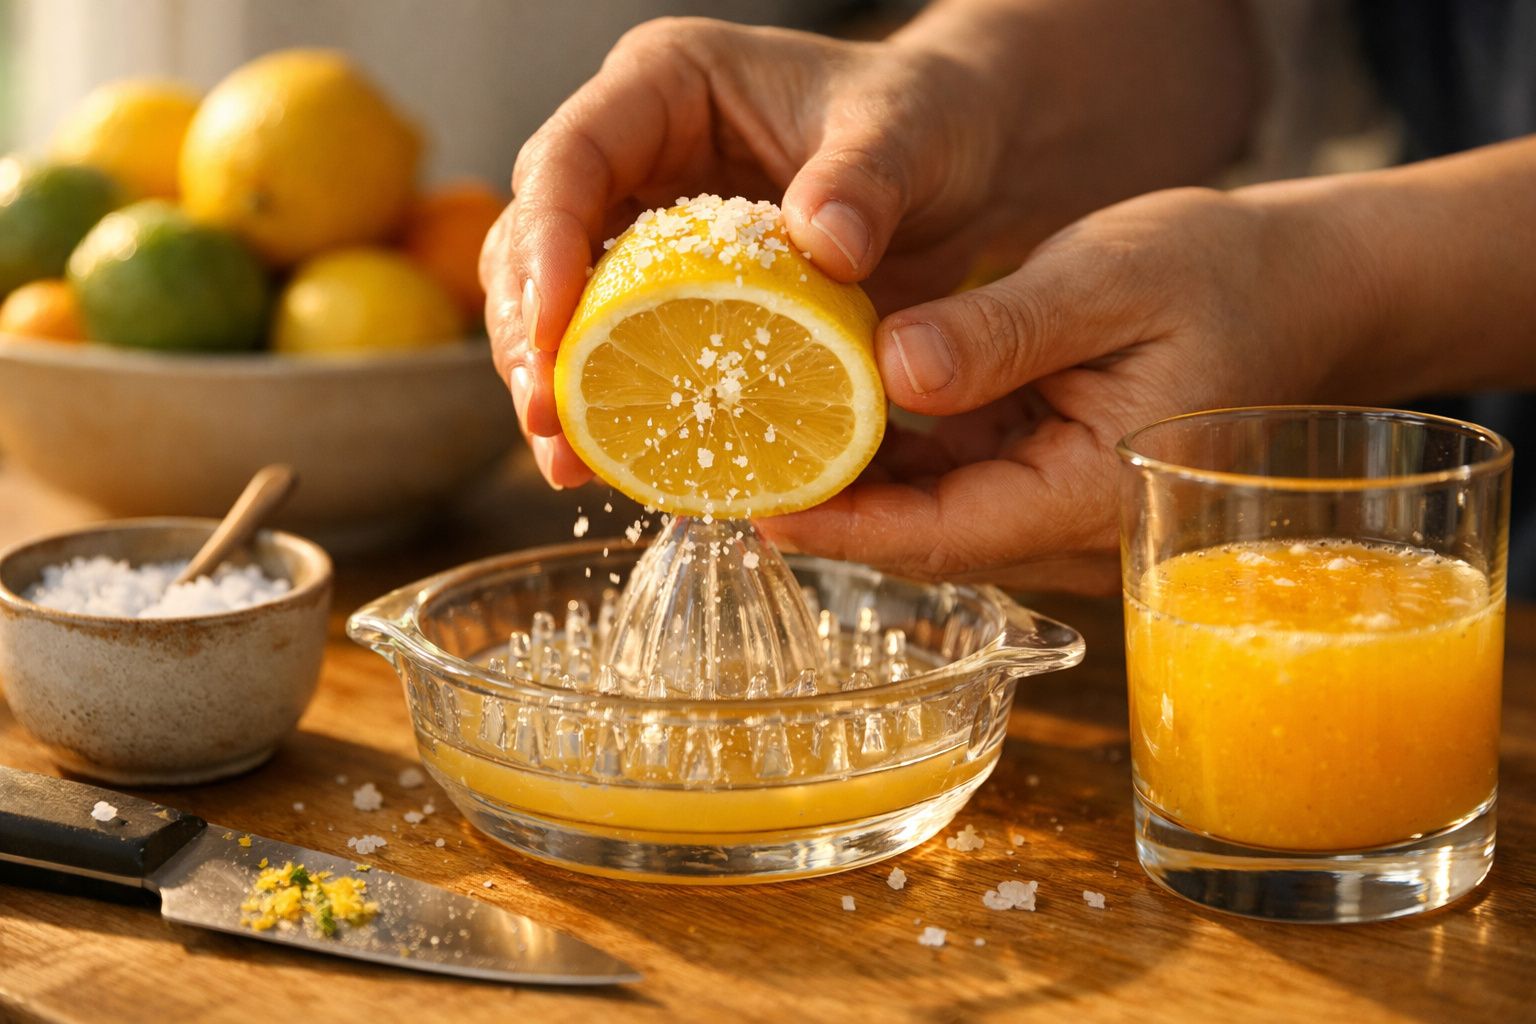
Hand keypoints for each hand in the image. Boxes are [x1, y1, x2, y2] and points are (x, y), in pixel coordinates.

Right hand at [479, 16, 1041, 485]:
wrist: (958, 167)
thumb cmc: (928, 122)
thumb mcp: (908, 134)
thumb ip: (867, 177)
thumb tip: (823, 242)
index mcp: (666, 85)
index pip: (573, 155)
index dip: (547, 242)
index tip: (554, 329)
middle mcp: (636, 151)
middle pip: (537, 238)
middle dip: (530, 332)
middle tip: (547, 419)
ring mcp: (647, 224)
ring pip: (560, 303)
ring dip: (555, 383)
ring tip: (567, 463)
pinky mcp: (673, 290)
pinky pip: (620, 347)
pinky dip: (613, 406)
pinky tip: (614, 468)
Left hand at [760, 185, 1377, 593]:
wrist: (1294, 294)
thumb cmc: (1222, 279)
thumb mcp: (1114, 280)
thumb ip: (1007, 332)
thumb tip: (895, 366)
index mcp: (1090, 496)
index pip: (945, 536)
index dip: (847, 529)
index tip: (760, 509)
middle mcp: (1064, 524)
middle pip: (923, 537)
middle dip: (828, 509)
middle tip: (727, 469)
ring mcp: (1051, 506)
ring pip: (929, 512)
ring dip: (850, 481)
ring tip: (755, 438)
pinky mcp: (1039, 474)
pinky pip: (950, 478)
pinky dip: (890, 451)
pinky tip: (829, 408)